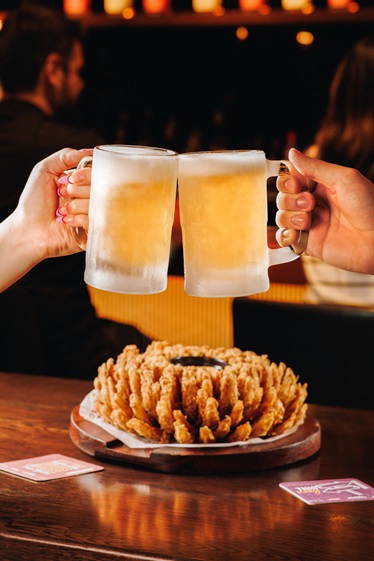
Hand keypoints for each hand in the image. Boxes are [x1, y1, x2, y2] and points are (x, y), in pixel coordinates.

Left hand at [0, 148, 91, 292]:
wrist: (28, 230)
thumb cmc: (33, 202)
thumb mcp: (44, 170)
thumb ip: (65, 156)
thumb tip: (89, 151)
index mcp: (80, 182)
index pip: (97, 172)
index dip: (85, 175)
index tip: (69, 179)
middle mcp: (88, 196)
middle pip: (100, 187)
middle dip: (77, 191)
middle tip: (61, 195)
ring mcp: (91, 214)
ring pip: (97, 204)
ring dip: (75, 206)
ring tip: (61, 211)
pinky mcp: (92, 230)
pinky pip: (95, 221)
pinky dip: (78, 219)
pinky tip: (66, 221)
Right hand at [275, 148, 373, 273]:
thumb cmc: (370, 207)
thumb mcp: (344, 178)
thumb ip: (315, 167)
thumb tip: (292, 153)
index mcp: (322, 186)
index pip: (292, 179)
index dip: (289, 181)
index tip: (297, 184)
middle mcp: (313, 204)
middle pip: (283, 197)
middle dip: (290, 199)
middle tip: (309, 204)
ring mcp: (310, 224)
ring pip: (282, 216)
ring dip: (289, 217)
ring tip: (307, 221)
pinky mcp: (308, 244)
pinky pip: (285, 239)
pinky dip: (284, 236)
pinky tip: (296, 234)